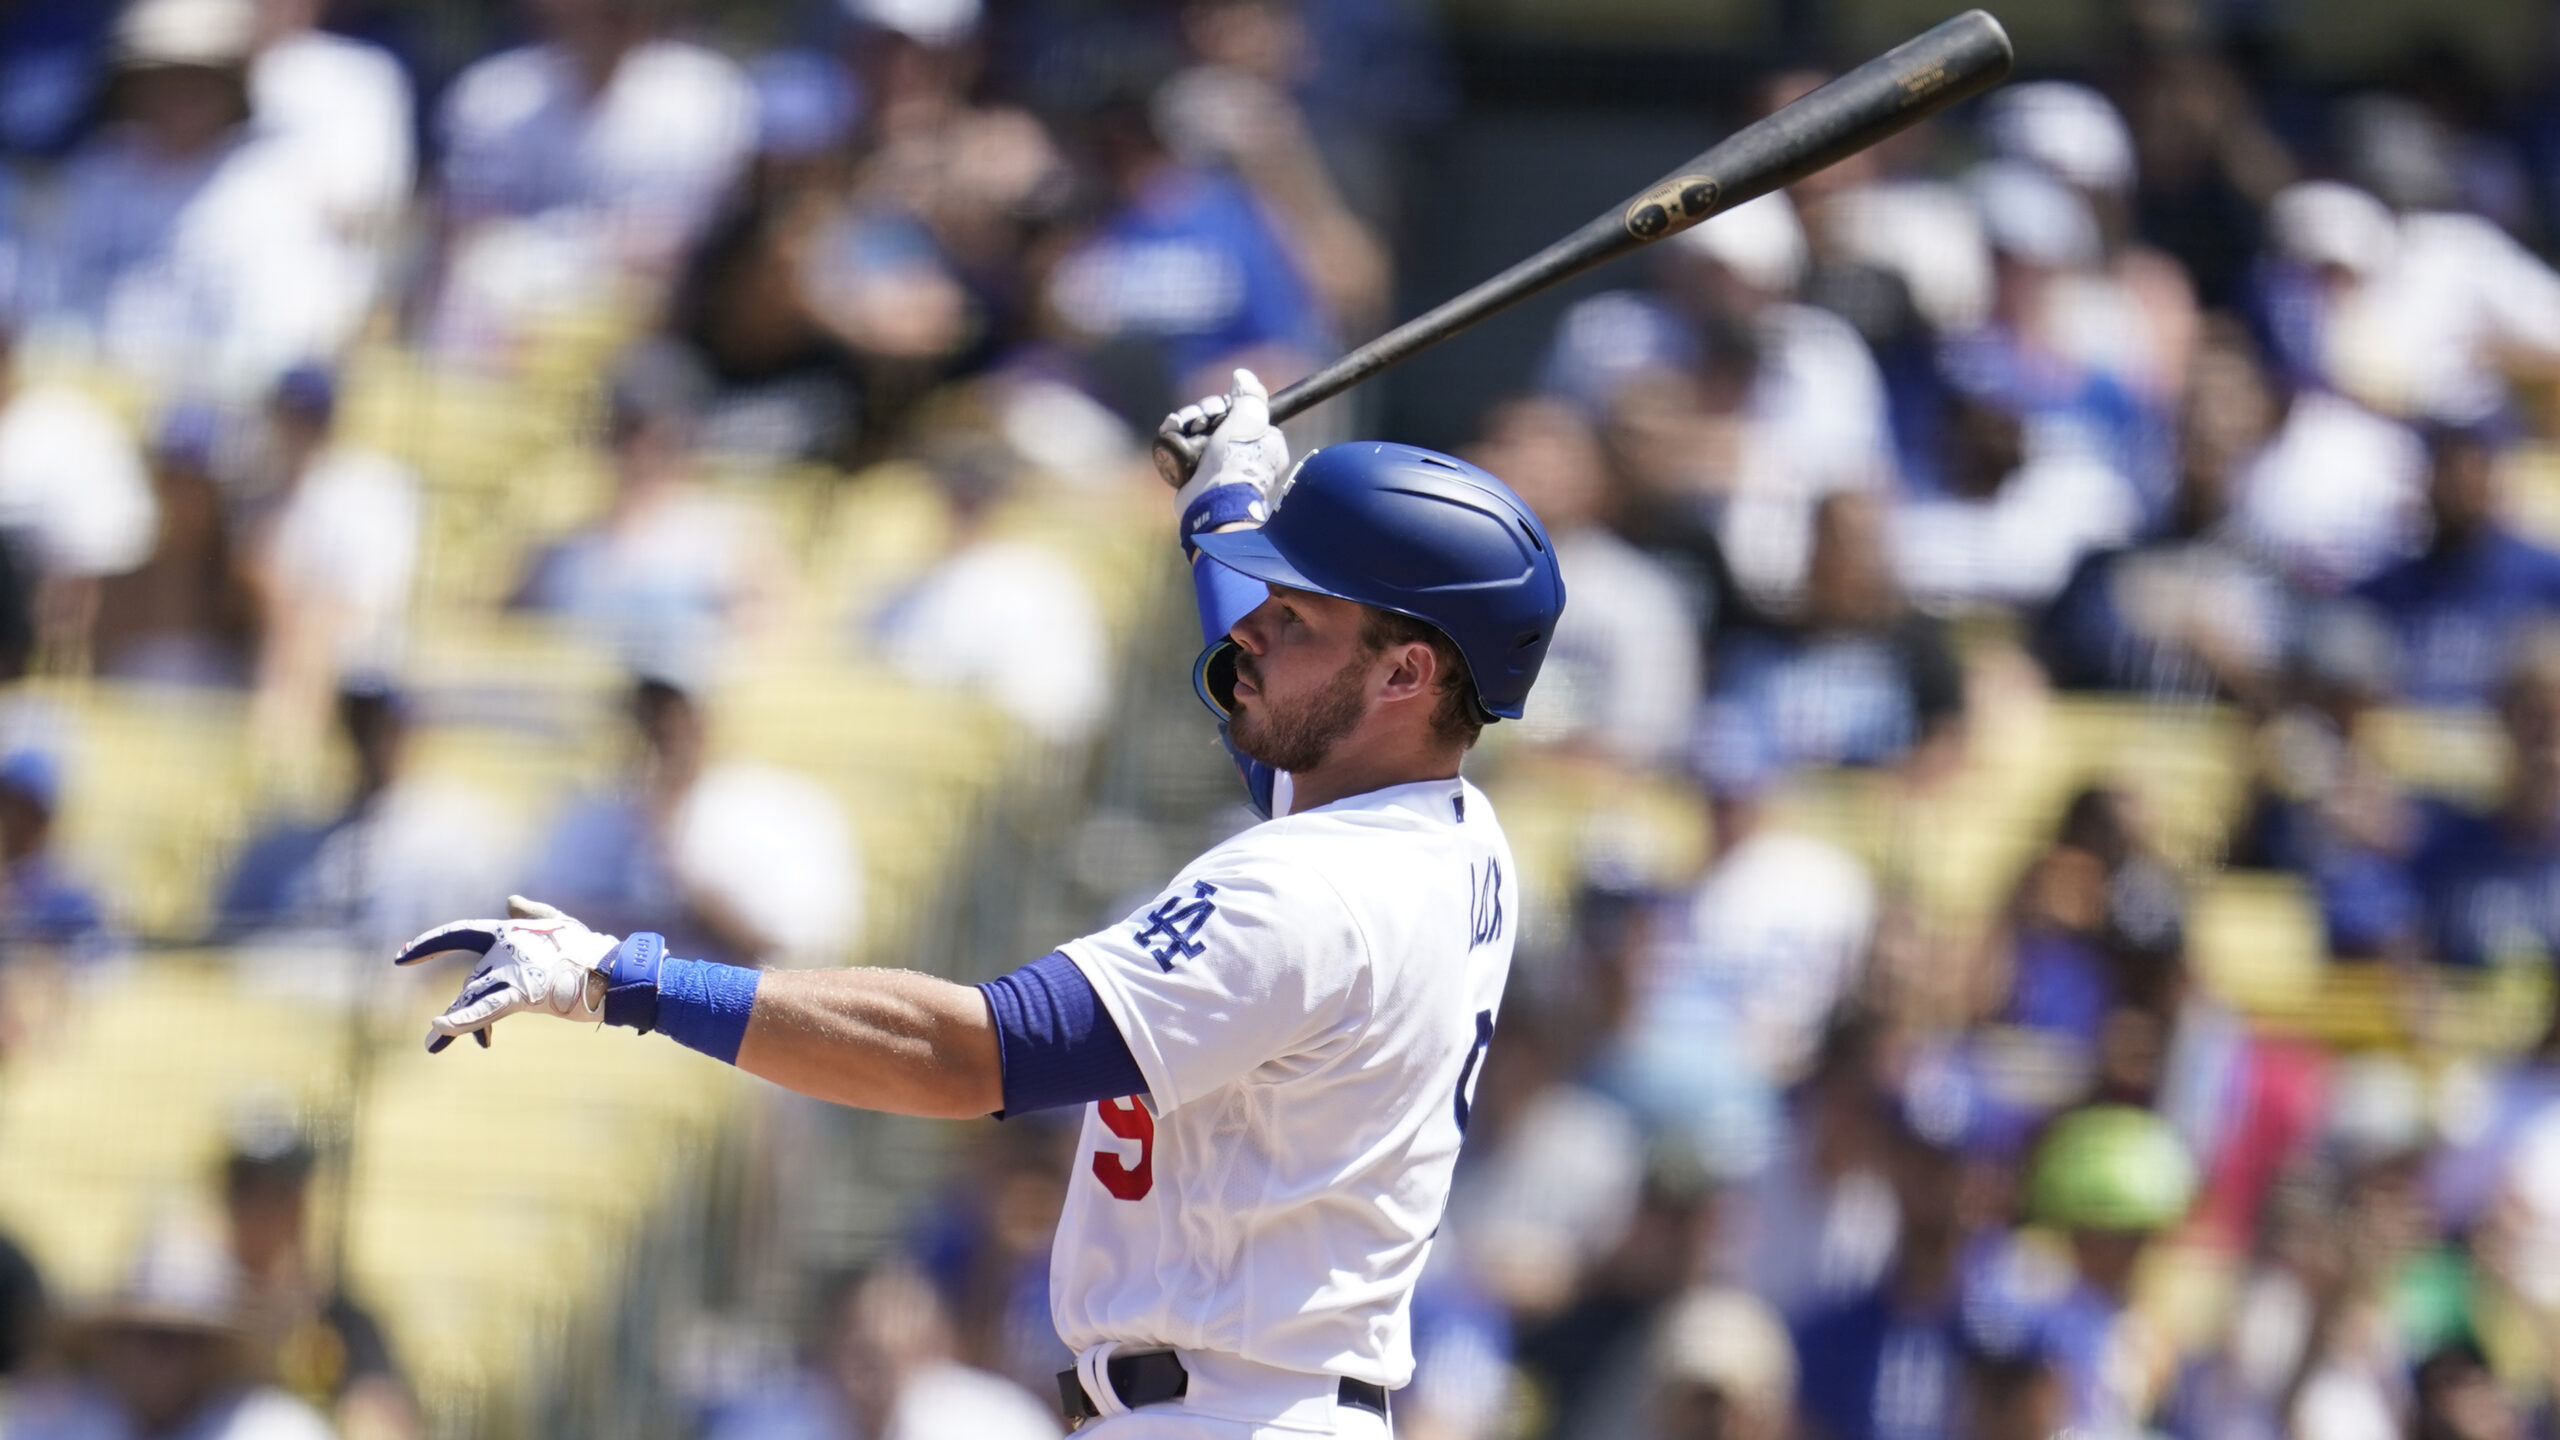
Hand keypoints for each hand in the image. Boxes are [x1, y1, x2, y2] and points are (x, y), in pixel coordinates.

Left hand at [392, 896, 620, 1052]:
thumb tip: (509, 900)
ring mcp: (512, 969)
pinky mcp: (523, 992)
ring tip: (432, 1047)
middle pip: (471, 982)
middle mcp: (504, 946)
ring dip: (453, 1025)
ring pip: (474, 999)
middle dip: (464, 1009)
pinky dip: (462, 1021)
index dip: (427, 945)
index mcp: (508, 930)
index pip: (459, 934)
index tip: (400, 956)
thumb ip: (531, 912)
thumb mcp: (560, 923)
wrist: (612, 971)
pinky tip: (438, 1030)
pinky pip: (486, 1009)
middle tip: (439, 1034)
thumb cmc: (589, 948)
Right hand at [1156, 368, 1289, 505]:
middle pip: (1217, 417)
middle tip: (1203, 421)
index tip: (1223, 408)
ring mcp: (1216, 464)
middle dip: (1205, 412)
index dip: (1228, 405)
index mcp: (1262, 443)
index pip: (1241, 412)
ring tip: (1184, 426)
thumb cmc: (1237, 462)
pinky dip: (1175, 434)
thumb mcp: (1251, 419)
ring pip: (1198, 427)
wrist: (1213, 502)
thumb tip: (1242, 375)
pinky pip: (1183, 443)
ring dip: (1188, 419)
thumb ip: (1251, 395)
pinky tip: (1172, 429)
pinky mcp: (1194, 472)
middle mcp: (1240, 453)